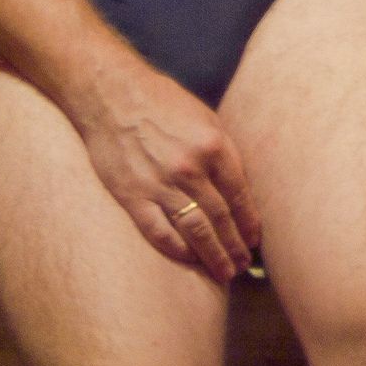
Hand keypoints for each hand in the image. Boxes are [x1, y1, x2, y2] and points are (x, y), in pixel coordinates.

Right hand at [77, 66, 260, 279]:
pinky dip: (177, 251)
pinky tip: (189, 260)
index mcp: (213, 146)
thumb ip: (223, 153)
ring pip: (195, 231)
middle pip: (221, 218)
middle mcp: (190, 168)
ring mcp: (160, 184)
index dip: (250, 223)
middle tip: (244, 264)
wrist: (110, 93)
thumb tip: (240, 190)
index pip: (240, 196)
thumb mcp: (204, 117)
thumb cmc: (161, 102)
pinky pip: (160, 232)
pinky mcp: (132, 196)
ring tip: (225, 272)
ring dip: (212, 255)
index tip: (255, 240)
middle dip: (235, 245)